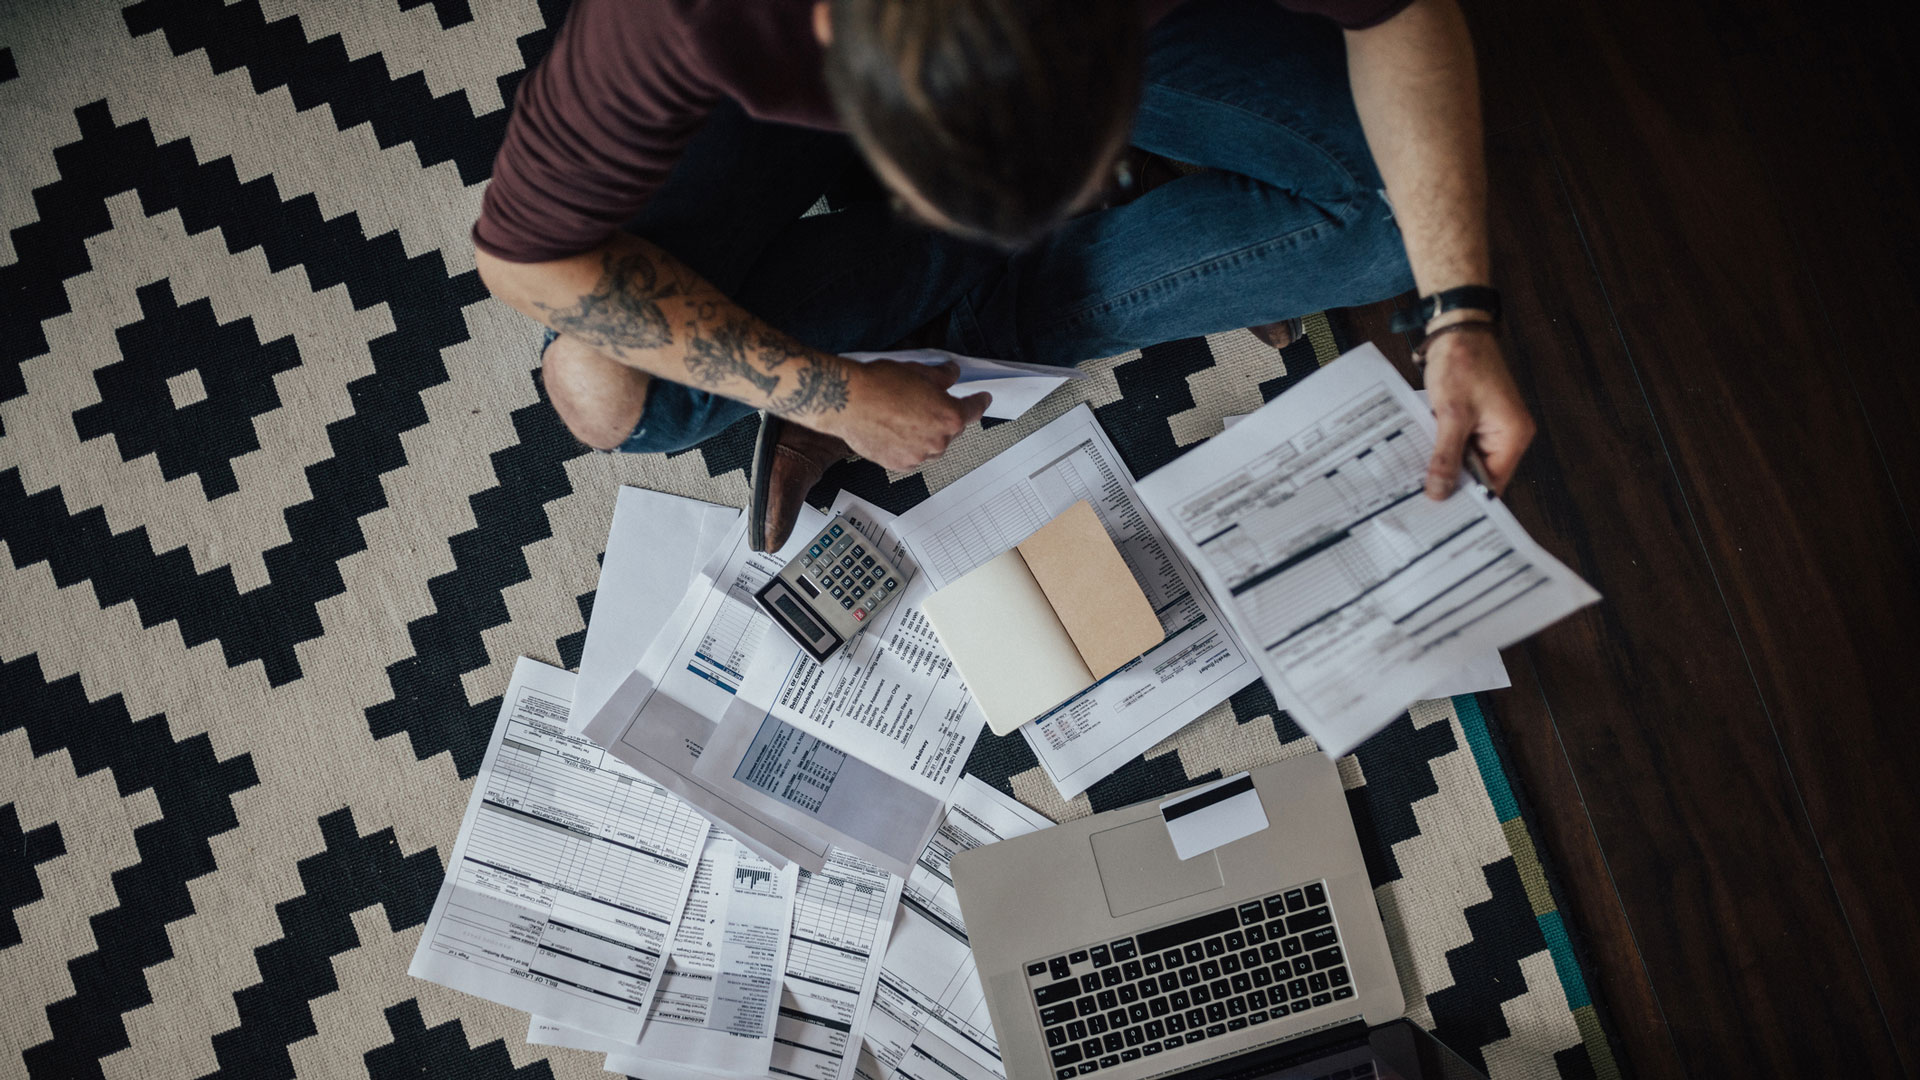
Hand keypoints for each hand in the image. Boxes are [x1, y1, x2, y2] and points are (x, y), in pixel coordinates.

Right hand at [826, 359, 991, 470]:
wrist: (847, 401)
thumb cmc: (879, 385)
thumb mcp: (918, 371)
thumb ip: (942, 377)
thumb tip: (950, 375)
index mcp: (949, 417)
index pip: (975, 410)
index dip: (979, 401)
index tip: (982, 400)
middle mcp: (938, 441)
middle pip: (952, 430)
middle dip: (944, 416)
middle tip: (927, 401)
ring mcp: (918, 456)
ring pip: (932, 445)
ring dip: (927, 433)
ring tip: (905, 415)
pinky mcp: (898, 464)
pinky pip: (913, 456)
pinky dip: (909, 445)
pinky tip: (895, 429)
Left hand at [1420, 326, 1534, 497]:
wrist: (1457, 330)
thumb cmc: (1462, 364)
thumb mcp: (1450, 415)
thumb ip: (1446, 456)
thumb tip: (1440, 492)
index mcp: (1512, 436)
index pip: (1493, 484)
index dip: (1467, 499)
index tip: (1440, 516)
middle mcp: (1508, 435)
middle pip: (1480, 475)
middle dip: (1453, 485)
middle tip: (1421, 504)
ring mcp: (1492, 427)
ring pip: (1467, 461)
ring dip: (1446, 467)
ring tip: (1418, 485)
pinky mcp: (1477, 419)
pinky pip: (1461, 444)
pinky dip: (1443, 450)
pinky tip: (1423, 459)